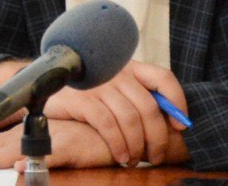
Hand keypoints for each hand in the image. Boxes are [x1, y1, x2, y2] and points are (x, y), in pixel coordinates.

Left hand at [0, 119, 112, 169]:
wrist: (127, 126)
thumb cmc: (96, 133)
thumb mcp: (65, 140)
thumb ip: (44, 148)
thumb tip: (16, 164)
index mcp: (39, 131)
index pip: (1, 140)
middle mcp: (44, 130)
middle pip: (3, 142)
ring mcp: (57, 135)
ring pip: (20, 147)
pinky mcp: (74, 142)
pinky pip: (52, 153)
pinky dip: (34, 159)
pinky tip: (19, 166)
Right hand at [41, 59, 189, 165]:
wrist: (48, 82)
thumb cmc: (90, 90)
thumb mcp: (115, 86)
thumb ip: (137, 96)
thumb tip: (170, 122)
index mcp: (131, 67)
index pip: (163, 77)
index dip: (177, 101)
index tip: (179, 126)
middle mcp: (118, 72)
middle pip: (148, 106)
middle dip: (157, 137)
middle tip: (156, 156)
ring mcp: (100, 84)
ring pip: (130, 119)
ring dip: (137, 146)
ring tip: (135, 160)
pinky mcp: (83, 99)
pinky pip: (108, 125)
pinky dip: (119, 144)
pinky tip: (121, 155)